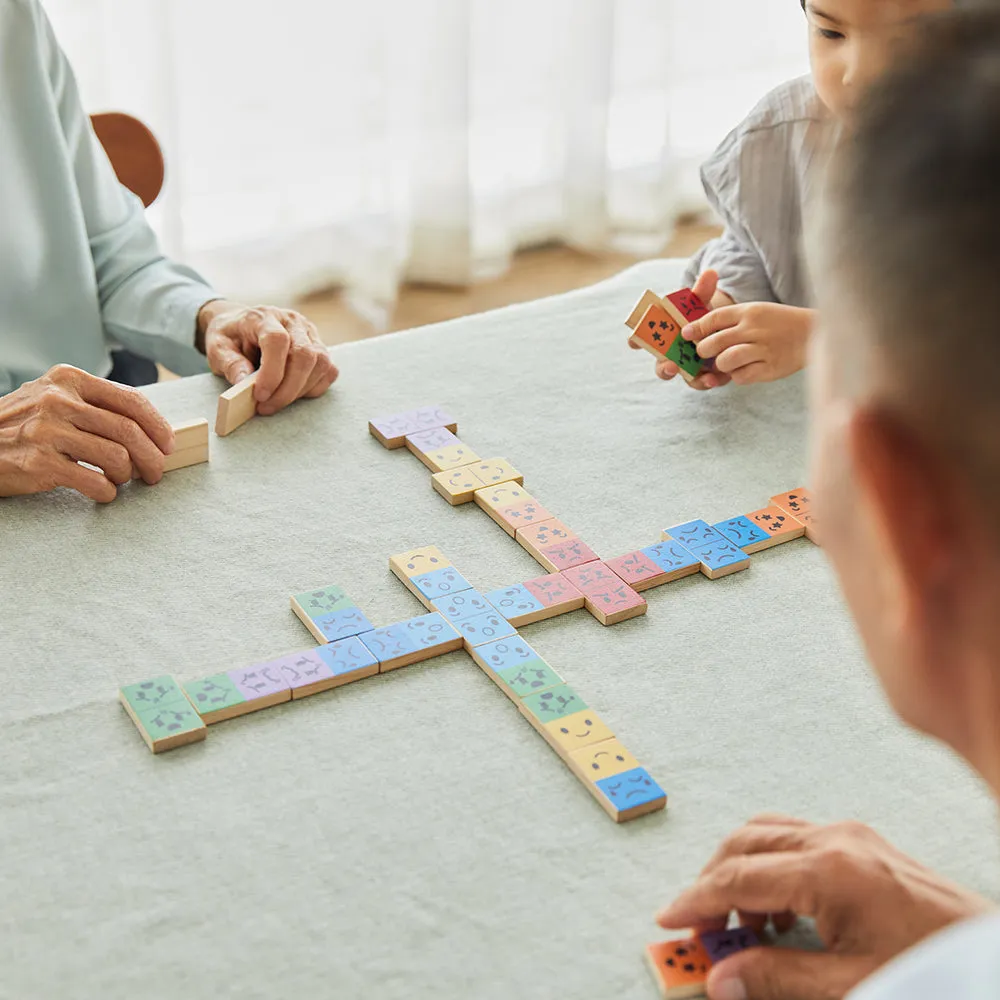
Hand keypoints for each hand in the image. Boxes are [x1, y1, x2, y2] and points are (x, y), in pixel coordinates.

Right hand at [0, 365, 173, 501]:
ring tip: (121, 480)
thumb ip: (94, 404)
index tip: (168, 444)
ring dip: (128, 475)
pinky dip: (107, 492)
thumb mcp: (53, 398)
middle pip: (129, 431)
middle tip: (156, 473)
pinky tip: (103, 492)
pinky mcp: (39, 464)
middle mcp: (58, 401)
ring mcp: (47, 432)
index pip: (131, 400)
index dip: (158, 426)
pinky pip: (95, 482)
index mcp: (69, 380)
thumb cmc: (22, 425)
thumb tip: (149, 426)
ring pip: (117, 457)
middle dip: (153, 457)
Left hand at [198, 300, 338, 415]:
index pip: (277, 341)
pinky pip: (329, 370)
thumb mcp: (218, 348)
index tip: (260, 396)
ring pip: (321, 363)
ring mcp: (310, 333)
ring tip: (278, 401)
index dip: (272, 372)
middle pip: (304, 354)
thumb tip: (244, 384)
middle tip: (267, 407)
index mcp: (263, 317)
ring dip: (301, 390)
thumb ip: (230, 364)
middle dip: (288, 389)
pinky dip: (314, 388)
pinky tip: (294, 393)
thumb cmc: (231, 338)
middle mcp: (292, 321)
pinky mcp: (320, 346)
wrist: (241, 326)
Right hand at [629, 270, 733, 389]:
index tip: (633, 341)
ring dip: (692, 379)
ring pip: (682, 377)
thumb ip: (702, 291)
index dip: (635, 340)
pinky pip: (701, 382)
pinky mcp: (701, 375)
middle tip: (671, 366)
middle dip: (664, 368)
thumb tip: (711, 273)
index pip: (642, 339)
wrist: (720, 328)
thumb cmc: (700, 314)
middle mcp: (669, 354)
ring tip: (704, 378)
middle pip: (661, 365)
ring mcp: (685, 367)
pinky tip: (718, 378)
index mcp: (662, 334)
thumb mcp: (701, 302)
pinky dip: (709, 382)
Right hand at [656, 815, 992, 999]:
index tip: (669, 921)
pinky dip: (769, 865)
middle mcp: (834, 838)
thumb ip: (777, 978)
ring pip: (765, 832)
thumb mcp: (851, 985)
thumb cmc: (933, 970)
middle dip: (711, 882)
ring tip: (738, 927)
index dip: (696, 901)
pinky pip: (793, 837)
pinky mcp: (861, 840)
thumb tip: (721, 980)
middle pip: (744, 843)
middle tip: (697, 928)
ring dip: (738, 871)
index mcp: (829, 869)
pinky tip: (777, 912)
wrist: (992, 957)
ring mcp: (849, 834)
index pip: (739, 878)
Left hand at [676, 302, 813, 385]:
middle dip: (703, 350)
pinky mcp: (770, 368)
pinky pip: (741, 377)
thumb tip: (696, 329)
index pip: (714, 318)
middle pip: (714, 342)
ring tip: (726, 363)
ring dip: (721, 365)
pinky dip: (737, 376)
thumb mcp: (756, 310)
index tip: (686, 334)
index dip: (697, 327)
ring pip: (725, 361)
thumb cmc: (777, 323)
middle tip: (704, 353)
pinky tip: (744, 370)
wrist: (812, 333)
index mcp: (749, 312)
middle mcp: (754, 329)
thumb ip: (729, 319)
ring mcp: (763, 349)